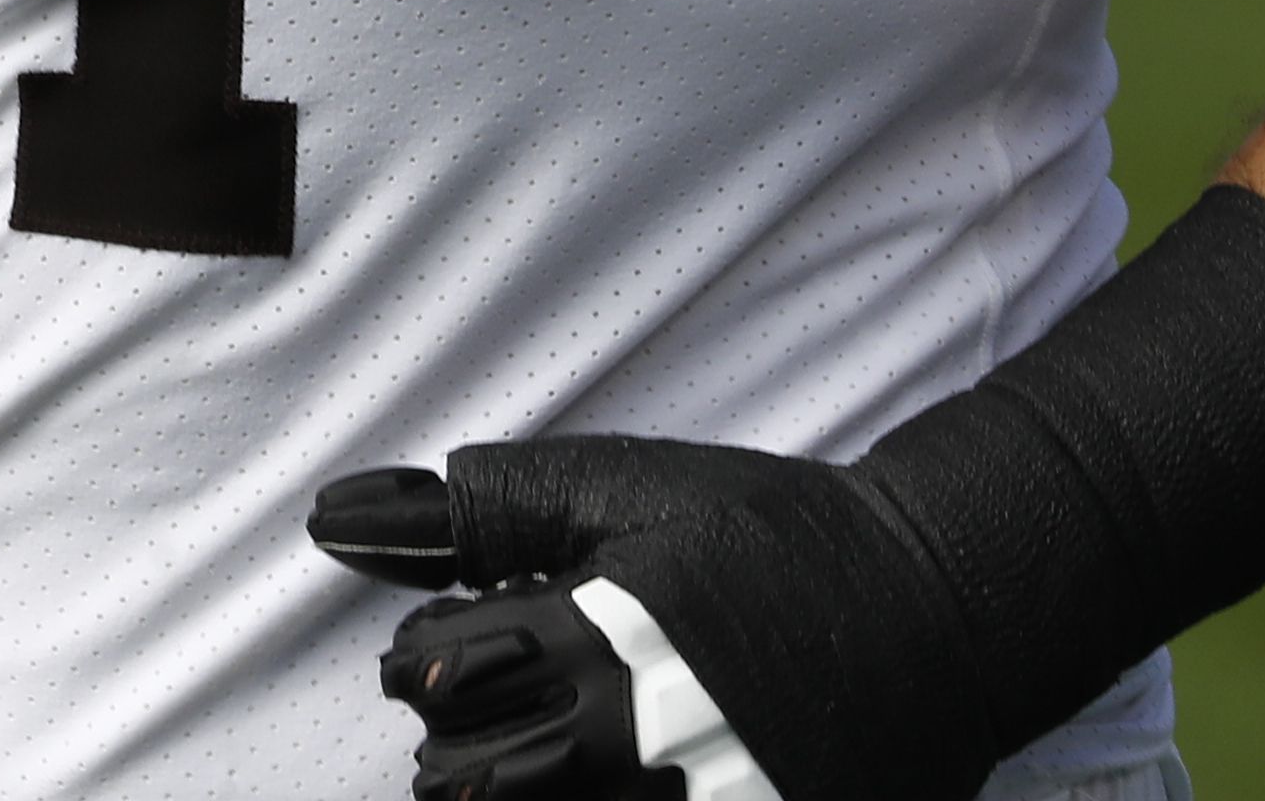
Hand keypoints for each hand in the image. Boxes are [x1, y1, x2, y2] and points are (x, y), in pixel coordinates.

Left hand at [313, 435, 1005, 800]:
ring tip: (556, 766)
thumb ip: (474, 516)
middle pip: (464, 787)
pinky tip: (606, 790)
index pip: (432, 676)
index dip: (425, 661)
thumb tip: (330, 518)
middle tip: (504, 720)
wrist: (934, 609)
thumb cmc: (769, 537)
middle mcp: (637, 737)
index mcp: (596, 635)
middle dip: (459, 752)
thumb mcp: (621, 493)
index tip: (460, 650)